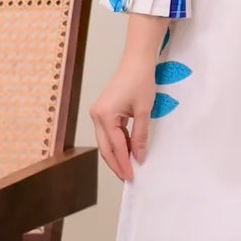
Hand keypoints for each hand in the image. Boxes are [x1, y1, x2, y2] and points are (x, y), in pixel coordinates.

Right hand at [89, 56, 156, 181]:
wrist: (137, 62)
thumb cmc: (141, 82)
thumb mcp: (144, 111)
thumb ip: (141, 136)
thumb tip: (139, 157)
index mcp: (105, 115)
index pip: (115, 146)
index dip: (124, 163)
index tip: (132, 177)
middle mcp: (96, 116)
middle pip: (105, 148)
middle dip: (116, 164)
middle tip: (128, 179)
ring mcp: (98, 114)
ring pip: (106, 142)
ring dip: (117, 155)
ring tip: (129, 168)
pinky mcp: (103, 112)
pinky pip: (109, 133)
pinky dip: (118, 144)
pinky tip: (128, 152)